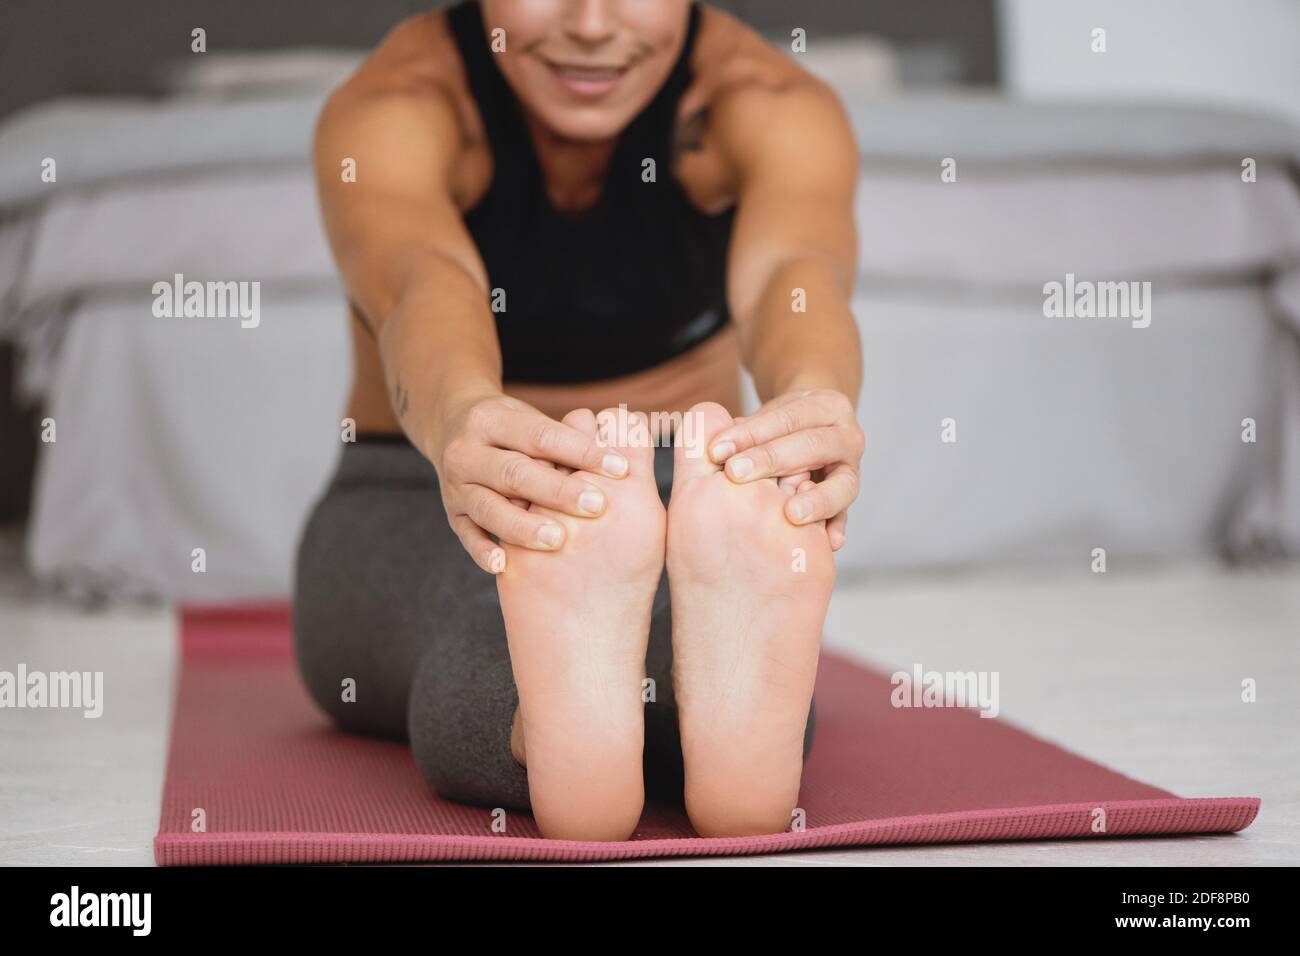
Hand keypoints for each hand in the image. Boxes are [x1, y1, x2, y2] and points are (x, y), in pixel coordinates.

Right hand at [434, 393, 629, 571]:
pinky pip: (466, 536)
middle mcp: (467, 452)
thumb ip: (570, 437)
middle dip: (557, 490)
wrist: (450, 429)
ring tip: (557, 539)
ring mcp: (456, 486)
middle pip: (514, 472)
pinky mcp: (452, 515)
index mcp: (491, 420)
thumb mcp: (531, 420)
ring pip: (488, 507)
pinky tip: (504, 565)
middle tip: (596, 506)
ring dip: (522, 525)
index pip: (541, 436)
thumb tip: (633, 445)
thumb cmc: (511, 431)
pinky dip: (483, 551)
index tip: (621, 469)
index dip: (582, 451)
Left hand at [706, 388, 862, 550]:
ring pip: (841, 483)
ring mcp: (853, 468)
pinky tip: (829, 542)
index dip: (752, 433)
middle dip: (771, 459)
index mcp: (827, 407)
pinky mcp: (850, 498)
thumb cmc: (782, 427)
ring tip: (791, 514)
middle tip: (735, 474)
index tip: (717, 449)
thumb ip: (744, 430)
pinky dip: (837, 527)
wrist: (815, 432)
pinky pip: (846, 514)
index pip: (788, 417)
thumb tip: (706, 442)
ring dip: (815, 499)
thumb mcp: (768, 418)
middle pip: (812, 445)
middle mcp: (847, 435)